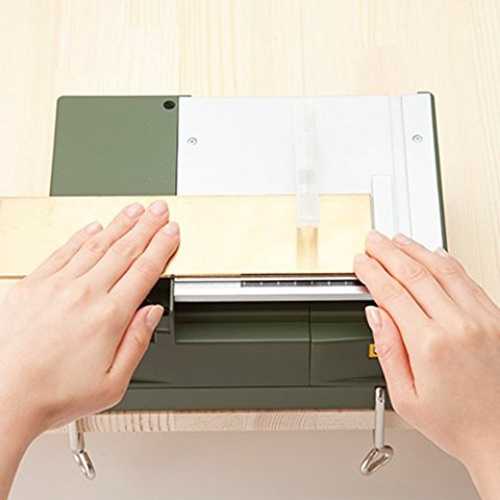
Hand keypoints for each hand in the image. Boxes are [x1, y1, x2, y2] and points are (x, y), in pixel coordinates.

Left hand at [0, 200, 178, 435]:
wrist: (3, 396)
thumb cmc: (54, 394)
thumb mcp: (112, 384)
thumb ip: (137, 343)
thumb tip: (152, 313)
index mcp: (109, 317)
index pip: (144, 270)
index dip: (162, 247)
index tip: (172, 232)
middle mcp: (85, 294)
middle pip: (125, 250)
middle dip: (147, 226)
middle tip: (159, 210)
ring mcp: (57, 285)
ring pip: (97, 245)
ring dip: (119, 224)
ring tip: (134, 210)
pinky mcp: (33, 285)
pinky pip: (63, 251)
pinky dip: (82, 236)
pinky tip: (93, 227)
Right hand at [354, 231, 499, 498]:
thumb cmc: (456, 423)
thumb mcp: (405, 397)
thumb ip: (386, 350)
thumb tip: (375, 315)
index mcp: (429, 345)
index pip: (392, 293)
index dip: (372, 273)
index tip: (361, 262)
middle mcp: (458, 325)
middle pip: (415, 274)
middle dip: (388, 252)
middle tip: (373, 240)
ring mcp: (481, 319)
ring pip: (443, 269)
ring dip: (416, 250)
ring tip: (398, 240)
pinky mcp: (496, 319)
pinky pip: (468, 280)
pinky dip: (448, 262)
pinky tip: (435, 254)